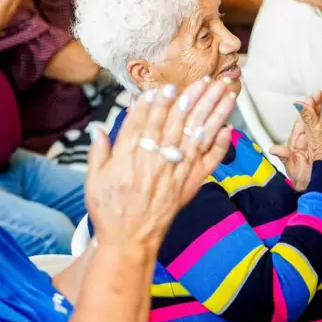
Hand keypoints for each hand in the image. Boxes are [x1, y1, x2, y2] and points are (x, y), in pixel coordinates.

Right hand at [85, 79, 235, 252]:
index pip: (146, 120)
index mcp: (131, 154)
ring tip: (223, 93)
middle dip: (191, 98)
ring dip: (211, 112)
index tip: (166, 87)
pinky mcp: (188, 184)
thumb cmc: (110, 211)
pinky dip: (218, 145)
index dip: (156, 102)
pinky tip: (227, 128)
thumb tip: (98, 128)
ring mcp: (175, 171)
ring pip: (196, 135)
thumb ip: (99, 151)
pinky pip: (207, 162)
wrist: (129, 241)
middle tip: (204, 80)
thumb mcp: (94, 179)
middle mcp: (156, 158)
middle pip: (176, 121)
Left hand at [270, 89, 321, 190]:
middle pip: (313, 118)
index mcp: (298, 142)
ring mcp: (318, 141)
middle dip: (317, 104)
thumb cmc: (301, 179)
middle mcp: (308, 139)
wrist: (314, 189)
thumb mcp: (292, 167)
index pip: (302, 122)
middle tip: (321, 92)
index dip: (306, 110)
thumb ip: (285, 156)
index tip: (309, 99)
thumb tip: (273, 149)